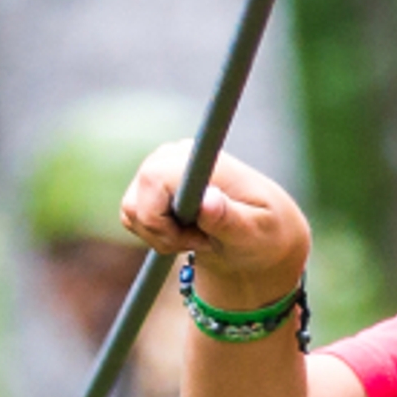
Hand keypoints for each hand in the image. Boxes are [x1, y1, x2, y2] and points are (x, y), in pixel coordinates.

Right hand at [118, 143, 310, 313]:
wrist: (261, 233)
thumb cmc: (265, 233)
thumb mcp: (254, 234)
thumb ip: (229, 218)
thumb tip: (207, 200)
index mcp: (201, 159)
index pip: (153, 180)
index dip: (162, 220)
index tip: (201, 236)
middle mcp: (174, 154)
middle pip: (137, 203)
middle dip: (163, 235)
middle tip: (203, 242)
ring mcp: (159, 166)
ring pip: (130, 211)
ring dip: (160, 237)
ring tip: (198, 238)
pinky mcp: (151, 184)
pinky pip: (131, 216)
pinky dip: (155, 234)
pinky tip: (185, 233)